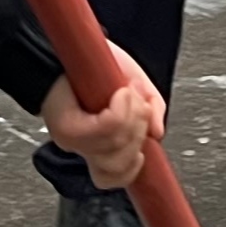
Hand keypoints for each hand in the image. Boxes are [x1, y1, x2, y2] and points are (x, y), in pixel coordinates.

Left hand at [41, 57, 163, 191]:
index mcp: (100, 146)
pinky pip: (106, 129)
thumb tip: (157, 135)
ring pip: (116, 145)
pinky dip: (121, 110)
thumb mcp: (137, 88)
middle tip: (139, 104)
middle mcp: (84, 148)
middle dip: (140, 131)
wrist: (71, 47)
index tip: (143, 151)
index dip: (133, 170)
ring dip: (133, 115)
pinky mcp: (68, 127)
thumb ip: (152, 111)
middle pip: (120, 164)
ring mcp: (73, 140)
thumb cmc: (99, 66)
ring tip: (128, 93)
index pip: (113, 178)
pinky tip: (121, 93)